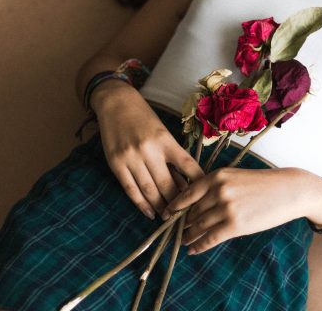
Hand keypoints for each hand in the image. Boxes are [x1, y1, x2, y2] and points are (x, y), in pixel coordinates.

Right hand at [92, 80, 204, 219]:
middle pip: (167, 183)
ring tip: (169, 217)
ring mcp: (131, 158)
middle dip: (177, 202)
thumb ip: (172, 156)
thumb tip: (185, 182)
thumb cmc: (144, 118)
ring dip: (160, 206)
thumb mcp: (163, 132)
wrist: (116, 103)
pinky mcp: (116, 164)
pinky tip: (150, 213)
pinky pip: (130, 189)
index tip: (205, 196)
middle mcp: (149, 150)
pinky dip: (141, 204)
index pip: (187, 165)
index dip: (197, 182)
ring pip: (149, 190)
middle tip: (186, 215)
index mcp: (165, 140)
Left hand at [161, 166, 306, 254]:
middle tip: (176, 231)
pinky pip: (210, 238)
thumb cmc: (264, 183)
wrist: (289, 190)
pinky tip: (193, 250)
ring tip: (184, 241)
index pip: (187, 193)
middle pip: (192, 211)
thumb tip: (195, 205)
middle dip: (183, 223)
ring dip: (189, 235)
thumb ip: (215, 187)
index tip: (166, 214)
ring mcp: (226, 208)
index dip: (174, 206)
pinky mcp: (235, 225)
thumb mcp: (236, 177)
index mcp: (217, 176)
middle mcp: (218, 190)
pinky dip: (199, 246)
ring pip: (198, 225)